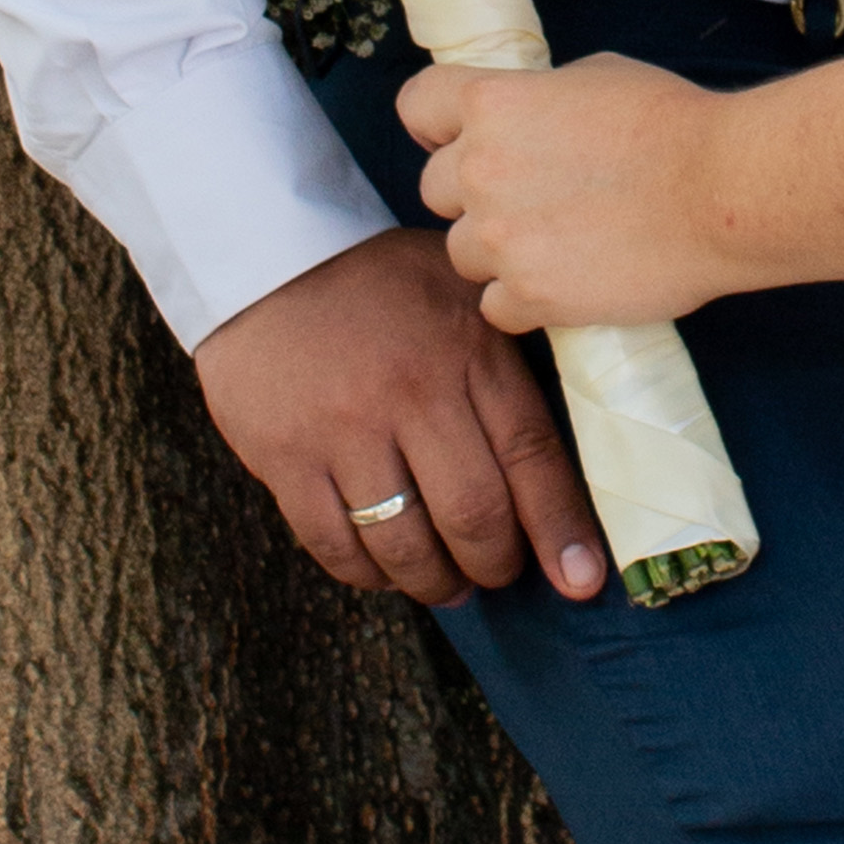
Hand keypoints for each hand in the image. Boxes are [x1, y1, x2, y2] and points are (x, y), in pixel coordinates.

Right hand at [194, 227, 607, 610]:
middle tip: (498, 572)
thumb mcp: (460, 291)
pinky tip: (385, 572)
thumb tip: (578, 442)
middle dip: (495, 563)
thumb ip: (510, 356)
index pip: (530, 454)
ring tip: (448, 585)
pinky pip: (334, 543)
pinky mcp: (285, 454)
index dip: (560, 527)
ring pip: (405, 542)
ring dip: (436, 582)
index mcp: (467, 349)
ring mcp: (343, 428)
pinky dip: (368, 574)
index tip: (580, 578)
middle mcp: (411, 391)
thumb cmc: (378, 284)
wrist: (263, 258)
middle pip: (473, 513)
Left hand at [402, 52, 732, 339]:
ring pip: (461, 253)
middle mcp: (480, 169)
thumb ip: (539, 101)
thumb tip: (530, 121)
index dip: (435, 124)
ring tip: (557, 244)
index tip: (454, 137)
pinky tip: (565, 282)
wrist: (724, 192)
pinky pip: (495, 307)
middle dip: (474, 194)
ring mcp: (501, 238)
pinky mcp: (530, 296)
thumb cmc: (674, 125)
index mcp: (491, 103)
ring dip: (498, 251)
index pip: (416, 106)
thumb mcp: (595, 77)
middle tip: (530, 197)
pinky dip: (523, 300)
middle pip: (435, 190)